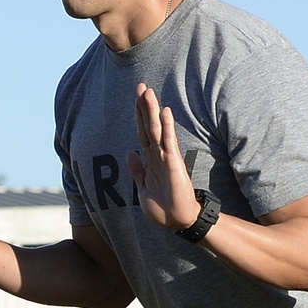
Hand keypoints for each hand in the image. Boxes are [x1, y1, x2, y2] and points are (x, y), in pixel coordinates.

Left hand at [127, 84, 200, 229]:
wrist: (178, 221)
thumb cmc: (163, 207)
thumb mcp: (143, 188)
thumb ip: (137, 171)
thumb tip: (130, 153)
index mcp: (151, 160)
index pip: (142, 133)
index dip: (138, 115)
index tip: (136, 98)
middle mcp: (158, 155)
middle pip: (148, 126)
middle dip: (144, 107)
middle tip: (141, 86)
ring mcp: (167, 158)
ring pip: (157, 130)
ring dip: (153, 111)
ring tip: (148, 92)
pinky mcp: (174, 164)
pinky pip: (169, 143)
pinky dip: (166, 127)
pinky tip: (165, 111)